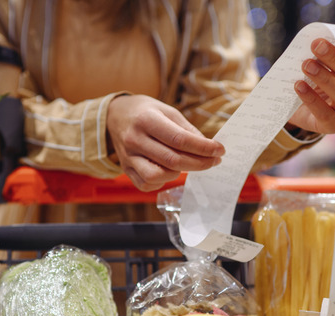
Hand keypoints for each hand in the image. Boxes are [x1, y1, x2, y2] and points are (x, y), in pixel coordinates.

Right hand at [107, 94, 224, 190]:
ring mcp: (128, 157)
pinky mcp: (126, 170)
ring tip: (186, 163)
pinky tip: (169, 170)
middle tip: (214, 161)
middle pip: (172, 160)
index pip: (179, 139)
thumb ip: (187, 130)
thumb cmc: (146, 112)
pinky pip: (146, 184)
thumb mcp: (167, 111)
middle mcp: (134, 139)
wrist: (115, 116)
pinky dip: (162, 181)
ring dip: (178, 173)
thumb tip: (208, 148)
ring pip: (158, 176)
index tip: (219, 150)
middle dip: (199, 163)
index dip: (203, 147)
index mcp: (146, 120)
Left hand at [289, 38, 334, 133]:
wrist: (298, 113)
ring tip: (306, 64)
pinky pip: (322, 111)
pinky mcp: (330, 125)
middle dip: (333, 59)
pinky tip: (298, 85)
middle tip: (318, 45)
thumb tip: (318, 40)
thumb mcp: (318, 71)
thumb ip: (321, 58)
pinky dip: (310, 97)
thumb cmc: (312, 86)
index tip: (330, 37)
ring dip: (322, 77)